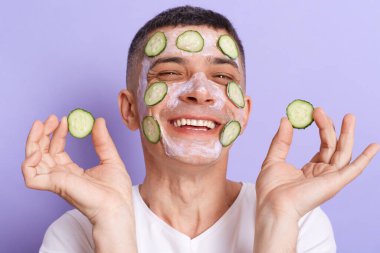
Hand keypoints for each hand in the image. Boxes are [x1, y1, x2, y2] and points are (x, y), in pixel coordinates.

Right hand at [21, 115, 133, 224]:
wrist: (118, 206)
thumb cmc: (116, 191)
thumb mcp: (111, 159)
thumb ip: (103, 141)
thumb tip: (98, 121)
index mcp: (72, 171)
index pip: (57, 149)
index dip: (57, 133)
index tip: (64, 119)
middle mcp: (61, 176)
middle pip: (42, 152)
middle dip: (43, 133)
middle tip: (51, 118)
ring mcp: (56, 181)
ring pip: (33, 160)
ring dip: (34, 141)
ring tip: (42, 125)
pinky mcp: (55, 186)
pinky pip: (30, 177)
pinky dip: (28, 163)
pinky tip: (39, 150)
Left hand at [256, 108, 378, 220]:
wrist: (272, 206)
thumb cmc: (270, 190)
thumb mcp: (273, 159)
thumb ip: (281, 141)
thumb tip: (286, 119)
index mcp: (310, 170)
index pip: (323, 146)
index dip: (321, 128)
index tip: (314, 112)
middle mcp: (322, 174)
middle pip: (333, 146)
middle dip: (331, 126)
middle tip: (321, 109)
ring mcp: (329, 178)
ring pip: (343, 152)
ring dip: (347, 134)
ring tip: (349, 116)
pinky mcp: (334, 183)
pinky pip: (354, 169)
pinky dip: (365, 158)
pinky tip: (374, 146)